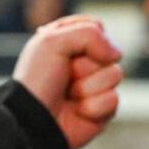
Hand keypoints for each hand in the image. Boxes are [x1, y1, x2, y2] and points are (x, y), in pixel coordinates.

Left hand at [13, 15, 122, 148]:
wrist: (32, 121)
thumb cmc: (36, 80)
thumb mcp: (52, 41)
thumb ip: (89, 34)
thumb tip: (116, 54)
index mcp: (67, 42)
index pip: (96, 27)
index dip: (87, 37)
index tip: (63, 48)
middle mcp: (82, 62)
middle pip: (109, 52)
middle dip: (85, 66)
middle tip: (64, 76)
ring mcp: (94, 86)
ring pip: (115, 75)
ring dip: (87, 87)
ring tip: (68, 95)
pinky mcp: (102, 109)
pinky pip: (114, 100)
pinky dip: (93, 107)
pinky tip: (77, 111)